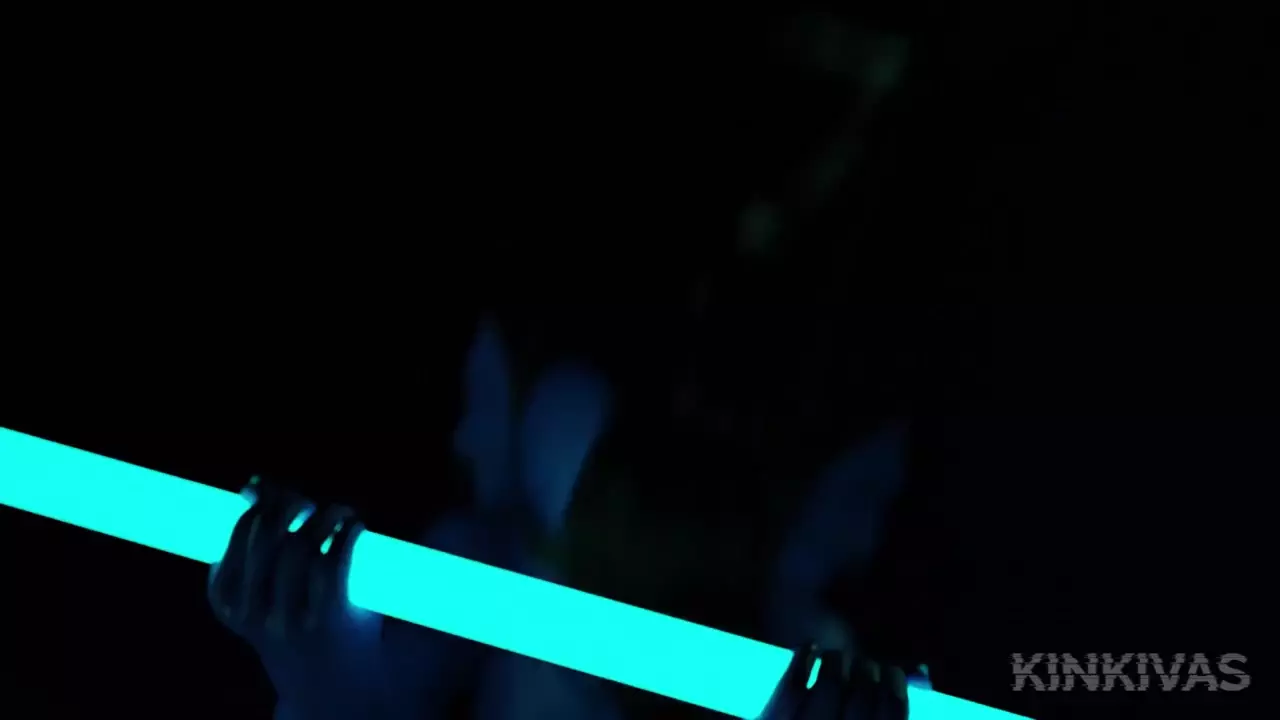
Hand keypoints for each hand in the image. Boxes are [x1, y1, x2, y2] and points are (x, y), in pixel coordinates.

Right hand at [208, 478, 383, 716]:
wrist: (330, 685)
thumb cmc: (295, 621)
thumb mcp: (263, 589)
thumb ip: (255, 540)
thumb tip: (253, 483)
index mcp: (227, 601)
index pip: (241, 532)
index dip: (262, 502)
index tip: (276, 495)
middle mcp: (253, 612)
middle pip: (270, 535)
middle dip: (290, 505)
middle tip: (307, 505)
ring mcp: (291, 616)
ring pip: (303, 545)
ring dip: (325, 516)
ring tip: (337, 514)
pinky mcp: (330, 617)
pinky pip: (336, 559)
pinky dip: (347, 532)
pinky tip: (353, 527)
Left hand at [759, 644, 910, 719]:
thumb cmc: (822, 717)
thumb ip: (889, 707)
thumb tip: (921, 672)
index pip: (893, 708)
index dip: (895, 682)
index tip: (890, 672)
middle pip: (864, 692)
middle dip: (867, 670)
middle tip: (865, 665)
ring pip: (831, 682)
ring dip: (837, 660)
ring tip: (836, 659)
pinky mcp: (770, 717)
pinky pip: (794, 674)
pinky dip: (803, 653)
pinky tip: (809, 649)